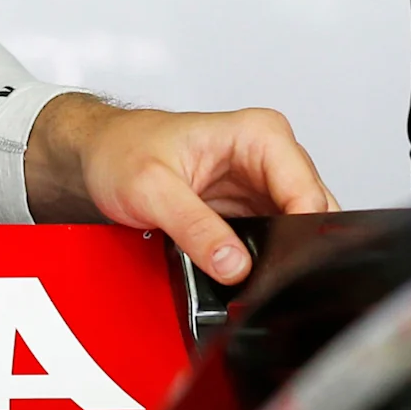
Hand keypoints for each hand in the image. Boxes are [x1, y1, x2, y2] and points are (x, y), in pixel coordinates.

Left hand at [26, 95, 337, 284]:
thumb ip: (195, 229)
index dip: (299, 233)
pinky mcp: (253, 208)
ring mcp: (263, 183)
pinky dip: (265, 258)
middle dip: (293, 248)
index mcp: (258, 133)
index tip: (277, 267)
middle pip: (311, 211)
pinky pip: (276, 238)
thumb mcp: (152, 190)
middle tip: (259, 276)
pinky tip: (241, 267)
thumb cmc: (121, 152)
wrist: (99, 155)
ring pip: (299, 228)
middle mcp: (269, 154)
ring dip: (279, 255)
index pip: (305, 189)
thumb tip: (234, 265)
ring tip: (241, 269)